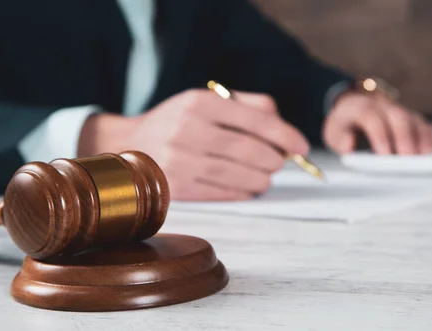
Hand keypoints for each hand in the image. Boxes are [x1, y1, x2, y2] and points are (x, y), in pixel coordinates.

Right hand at [78, 89, 308, 200]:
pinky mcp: (176, 187)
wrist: (129, 145)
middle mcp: (187, 130)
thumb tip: (283, 128)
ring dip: (262, 178)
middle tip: (281, 162)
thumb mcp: (208, 102)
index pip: (254, 119)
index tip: (302, 146)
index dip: (285, 135)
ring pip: (238, 174)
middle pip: (249, 150)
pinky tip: (249, 187)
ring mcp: (180, 161)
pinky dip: (244, 191)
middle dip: (275, 159)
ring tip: (266, 176)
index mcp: (199, 103)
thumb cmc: (179, 122)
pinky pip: (223, 192)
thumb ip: (248, 107)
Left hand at [323, 91, 431, 154]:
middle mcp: (382, 105)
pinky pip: (421, 123)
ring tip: (423, 157)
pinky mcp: (409, 116)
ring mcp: (397, 109)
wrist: (352, 105)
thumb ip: (339, 138)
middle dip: (404, 137)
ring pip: (413, 118)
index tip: (385, 154)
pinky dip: (428, 136)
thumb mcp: (333, 131)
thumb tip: (348, 145)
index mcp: (360, 107)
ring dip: (420, 138)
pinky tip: (429, 150)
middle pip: (397, 116)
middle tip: (407, 159)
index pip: (371, 117)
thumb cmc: (344, 123)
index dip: (379, 135)